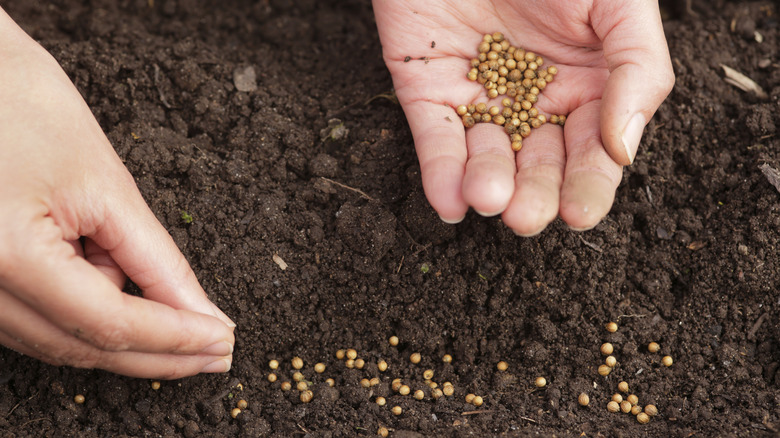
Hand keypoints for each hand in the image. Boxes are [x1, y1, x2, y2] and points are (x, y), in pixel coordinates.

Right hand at [0, 9, 234, 378]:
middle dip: (156, 354)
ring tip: (178, 315)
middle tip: (215, 355)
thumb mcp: (104, 182)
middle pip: (80, 347)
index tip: (224, 343)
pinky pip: (33, 321)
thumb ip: (155, 260)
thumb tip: (200, 313)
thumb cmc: (20, 101)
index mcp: (6, 255)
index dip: (174, 339)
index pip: (108, 323)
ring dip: (124, 335)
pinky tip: (126, 294)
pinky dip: (86, 315)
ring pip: (56, 342)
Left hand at [373, 0, 673, 234]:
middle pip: (536, 164)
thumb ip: (636, 70)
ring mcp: (480, 98)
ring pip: (484, 157)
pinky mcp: (428, 90)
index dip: (587, 186)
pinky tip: (446, 201)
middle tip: (525, 217)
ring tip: (488, 199)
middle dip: (532, 194)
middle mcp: (534, 102)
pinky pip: (434, 137)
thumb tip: (623, 150)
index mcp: (588, 87)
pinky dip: (438, 171)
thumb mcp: (618, 4)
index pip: (591, 152)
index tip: (579, 214)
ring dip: (485, 184)